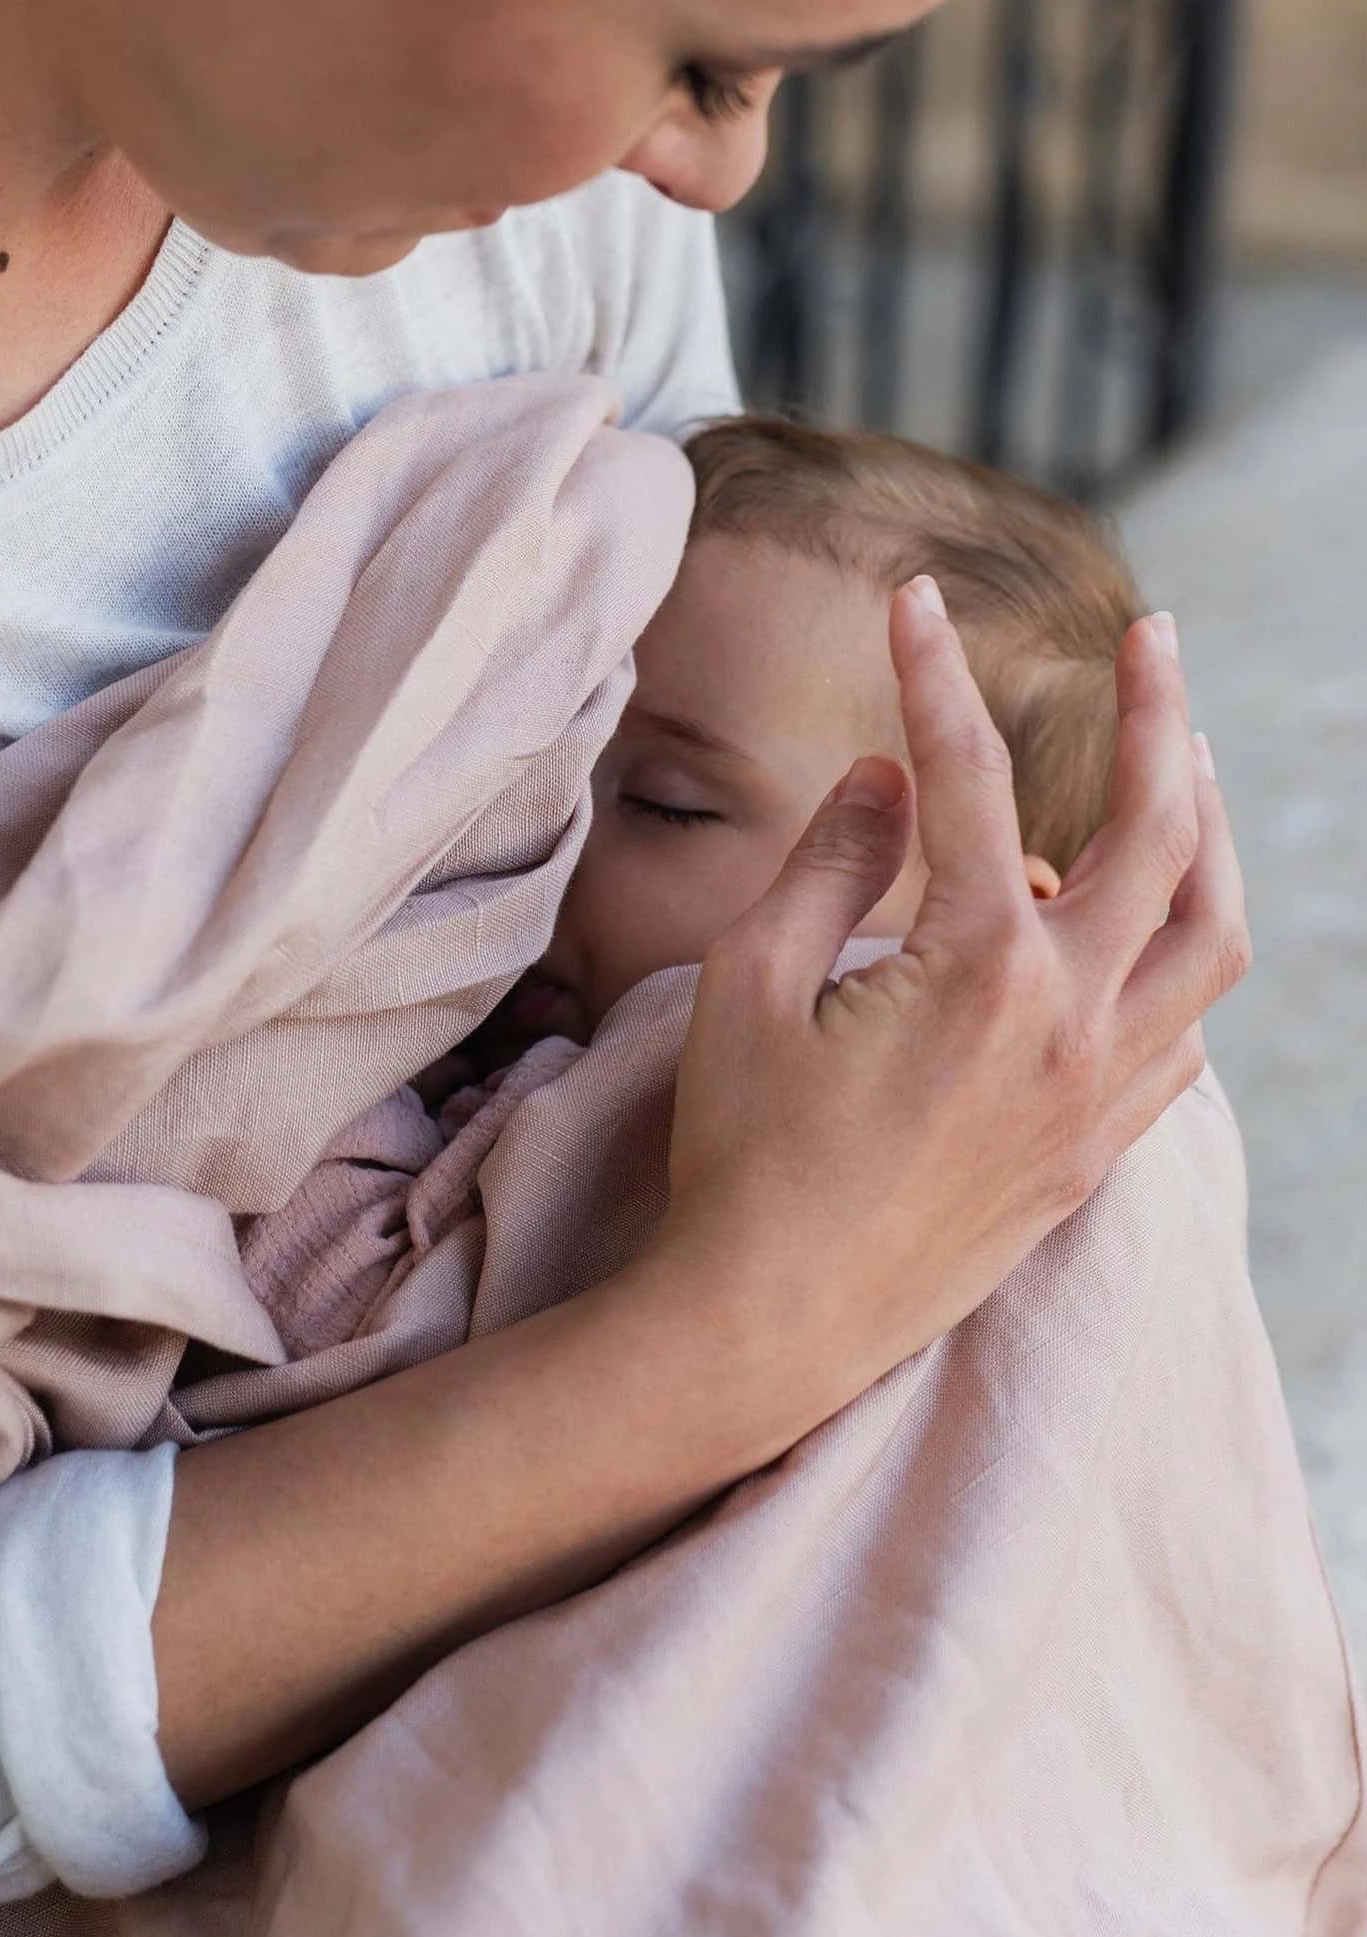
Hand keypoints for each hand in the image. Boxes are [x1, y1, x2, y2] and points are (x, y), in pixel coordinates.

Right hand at [651, 580, 1246, 1438]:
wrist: (769, 1321)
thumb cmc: (740, 1155)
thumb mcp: (750, 987)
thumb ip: (827, 865)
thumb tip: (882, 779)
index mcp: (978, 969)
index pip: (969, 782)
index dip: (932, 678)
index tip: (911, 602)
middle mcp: (1071, 1022)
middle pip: (1161, 832)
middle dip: (1157, 716)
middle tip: (1149, 637)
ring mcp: (1099, 1093)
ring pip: (1209, 934)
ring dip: (1206, 834)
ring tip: (1180, 767)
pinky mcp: (1095, 1151)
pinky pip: (1184, 1032)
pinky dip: (1178, 956)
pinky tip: (1139, 930)